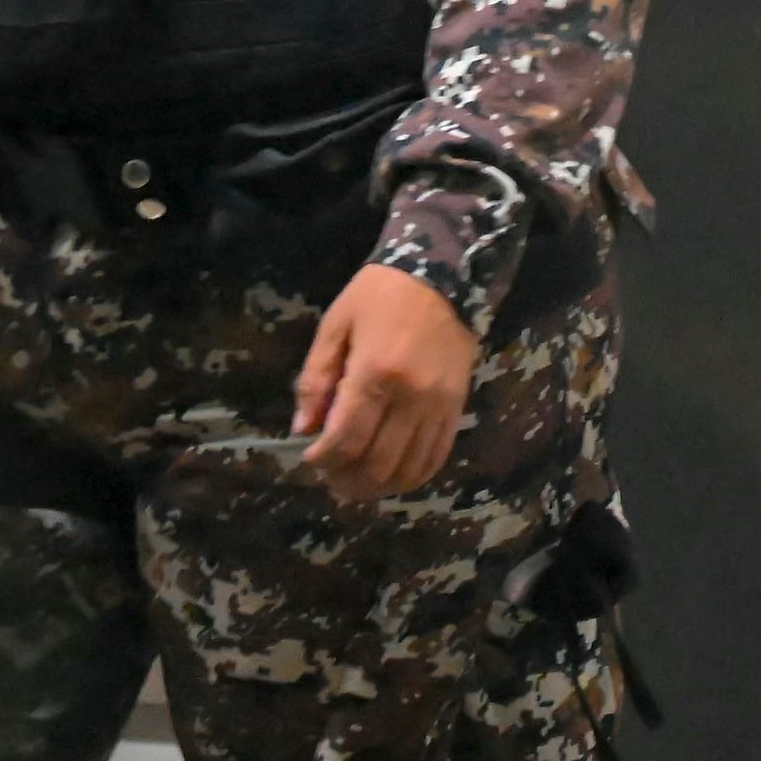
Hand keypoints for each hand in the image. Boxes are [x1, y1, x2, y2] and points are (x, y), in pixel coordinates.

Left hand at [293, 263, 480, 502]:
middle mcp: (410, 396)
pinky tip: (392, 475)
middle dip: (347, 480)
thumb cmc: (379, 295)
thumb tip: (303, 428)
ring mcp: (438, 406)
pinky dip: (411, 477)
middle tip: (331, 478)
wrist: (443, 274)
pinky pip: (436, 458)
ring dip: (378, 486)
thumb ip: (316, 378)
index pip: (345, 439)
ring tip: (357, 482)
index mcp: (374, 372)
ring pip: (407, 470)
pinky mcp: (457, 408)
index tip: (310, 457)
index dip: (323, 460)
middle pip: (376, 463)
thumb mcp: (335, 325)